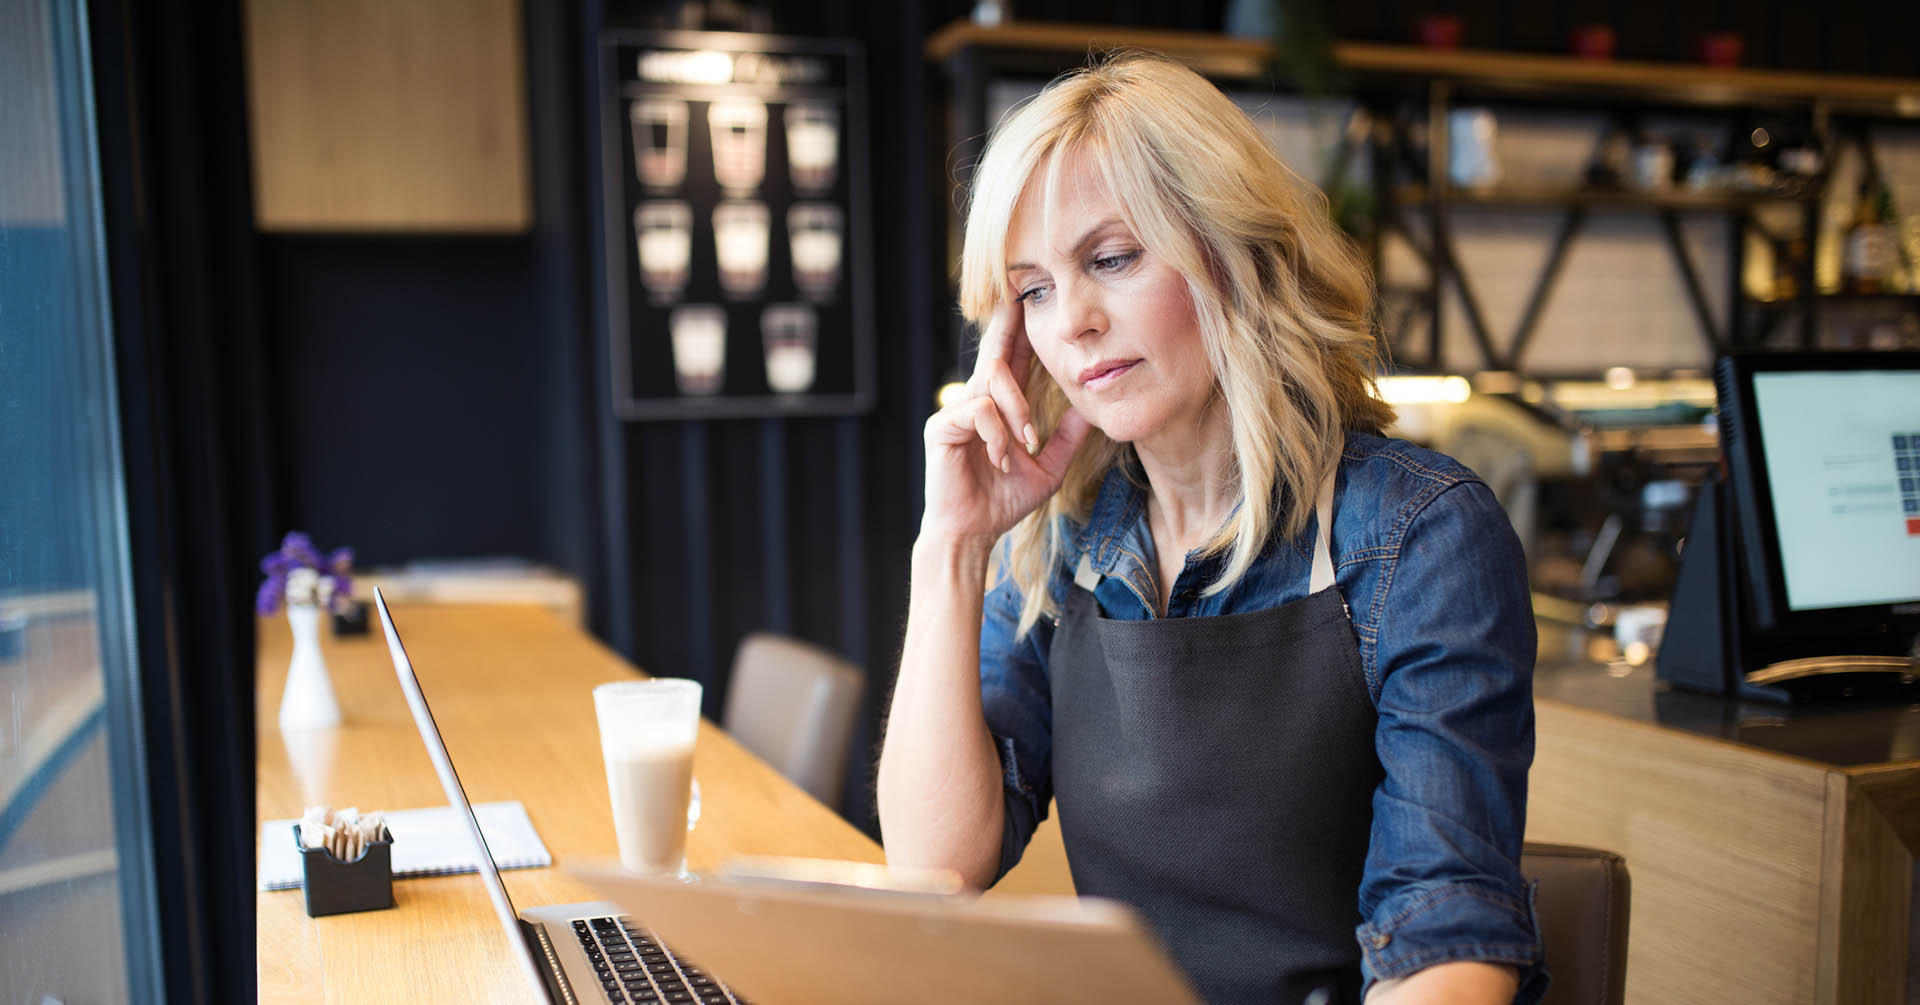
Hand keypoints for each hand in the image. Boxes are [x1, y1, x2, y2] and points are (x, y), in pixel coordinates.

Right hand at [921, 299, 1091, 552]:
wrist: (973, 533)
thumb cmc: (1003, 501)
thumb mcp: (1048, 468)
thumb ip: (1066, 438)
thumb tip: (1092, 409)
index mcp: (998, 407)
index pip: (1013, 360)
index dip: (1022, 331)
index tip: (1033, 301)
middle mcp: (974, 401)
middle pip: (995, 352)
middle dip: (1009, 325)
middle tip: (1021, 294)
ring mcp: (956, 411)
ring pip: (992, 381)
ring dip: (1017, 409)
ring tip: (1027, 441)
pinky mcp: (942, 427)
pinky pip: (979, 410)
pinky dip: (998, 433)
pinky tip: (1003, 458)